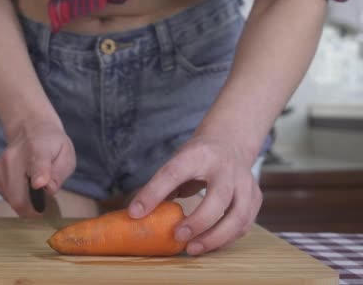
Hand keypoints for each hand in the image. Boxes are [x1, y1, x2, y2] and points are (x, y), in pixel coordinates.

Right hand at [0, 120, 75, 216]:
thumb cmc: (51, 144)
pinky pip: (5, 196)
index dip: (38, 174)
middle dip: (33, 209)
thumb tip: (48, 188)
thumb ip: (60, 172)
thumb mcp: (65, 154)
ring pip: (11, 199)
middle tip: (43, 210)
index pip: (37, 162)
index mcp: (38, 149)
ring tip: (35, 193)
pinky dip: (16, 198)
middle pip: (18, 194)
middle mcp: (15, 157)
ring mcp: (1, 166)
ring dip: (25, 204)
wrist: (29, 128)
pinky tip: (24, 189)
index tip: (39, 184)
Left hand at [128, 135, 262, 255]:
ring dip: (215, 237)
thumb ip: (162, 185)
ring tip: (192, 249)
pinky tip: (208, 244)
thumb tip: (138, 214)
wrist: (230, 142)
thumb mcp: (177, 160)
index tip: (136, 212)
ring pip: (238, 216)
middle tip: (178, 236)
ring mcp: (244, 182)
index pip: (174, 173)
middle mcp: (226, 167)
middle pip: (218, 197)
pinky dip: (226, 238)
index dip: (153, 193)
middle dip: (198, 222)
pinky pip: (243, 224)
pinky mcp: (255, 197)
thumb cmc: (197, 157)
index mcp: (198, 154)